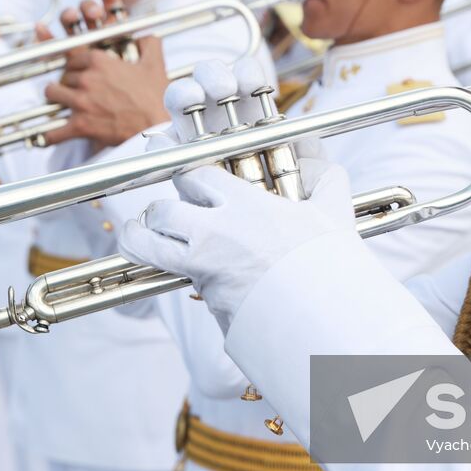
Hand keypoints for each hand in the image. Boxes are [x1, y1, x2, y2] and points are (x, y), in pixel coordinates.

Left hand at [38, 0, 165, 147]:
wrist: (158, 127)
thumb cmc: (156, 97)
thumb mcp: (155, 64)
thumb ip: (149, 44)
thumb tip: (147, 36)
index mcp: (100, 61)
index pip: (74, 57)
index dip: (75, 65)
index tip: (78, 72)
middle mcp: (87, 79)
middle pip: (63, 75)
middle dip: (67, 82)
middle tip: (74, 88)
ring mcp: (81, 102)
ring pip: (52, 93)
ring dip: (55, 98)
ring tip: (60, 102)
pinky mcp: (80, 125)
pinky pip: (55, 130)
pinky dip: (50, 135)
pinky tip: (48, 136)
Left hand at [119, 156, 354, 332]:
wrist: (320, 316)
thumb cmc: (327, 264)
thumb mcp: (332, 214)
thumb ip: (325, 179)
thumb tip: (319, 153)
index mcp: (245, 203)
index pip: (195, 173)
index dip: (184, 168)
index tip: (176, 163)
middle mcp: (217, 229)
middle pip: (166, 205)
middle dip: (163, 207)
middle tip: (167, 210)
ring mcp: (203, 263)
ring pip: (148, 237)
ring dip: (140, 234)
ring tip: (137, 231)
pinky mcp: (201, 294)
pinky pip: (164, 271)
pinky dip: (153, 262)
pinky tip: (148, 257)